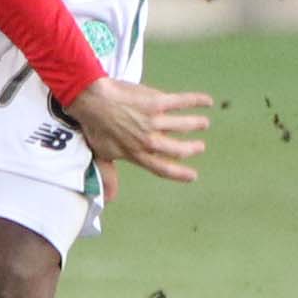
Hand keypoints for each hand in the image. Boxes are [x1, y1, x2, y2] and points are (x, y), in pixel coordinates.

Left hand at [65, 80, 217, 183]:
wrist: (89, 98)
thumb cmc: (93, 125)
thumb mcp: (100, 154)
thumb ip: (109, 175)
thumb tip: (109, 199)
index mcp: (136, 154)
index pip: (163, 168)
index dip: (180, 174)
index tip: (193, 176)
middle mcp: (148, 140)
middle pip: (178, 148)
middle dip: (192, 149)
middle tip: (200, 146)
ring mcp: (153, 121)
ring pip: (184, 125)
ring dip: (197, 124)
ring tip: (203, 123)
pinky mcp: (156, 101)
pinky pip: (182, 102)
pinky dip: (197, 101)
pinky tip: (207, 101)